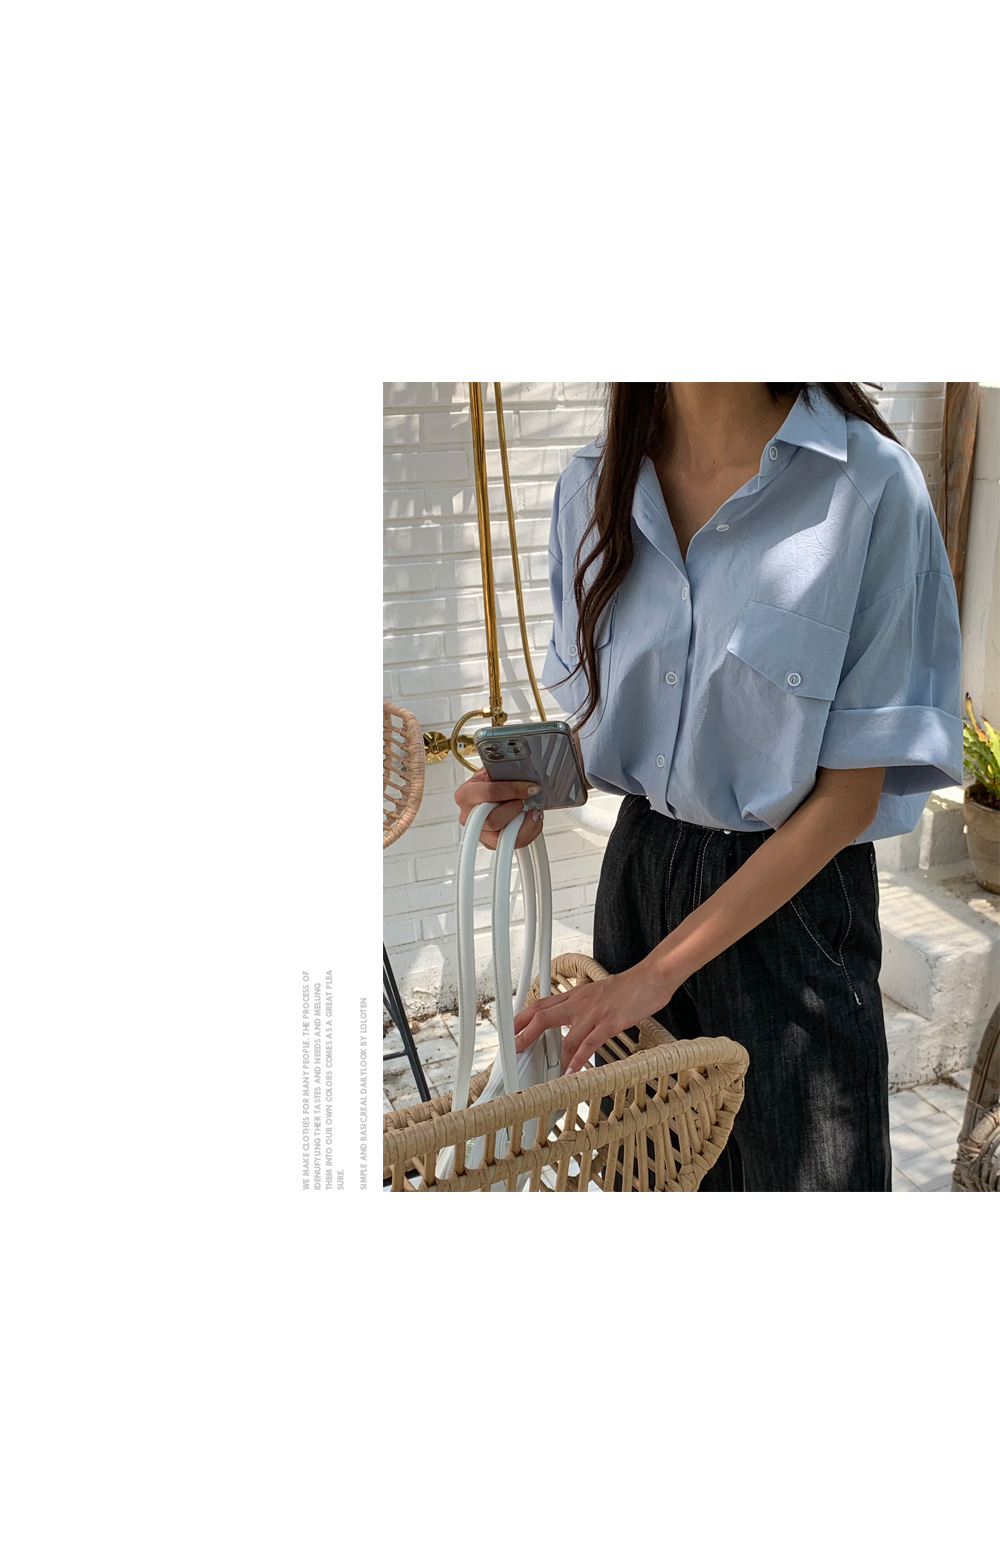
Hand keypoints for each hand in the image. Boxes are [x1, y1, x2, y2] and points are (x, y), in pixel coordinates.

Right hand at [453, 766, 543, 850]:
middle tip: (525, 802)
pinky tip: (530, 821)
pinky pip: (512, 844)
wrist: (487, 794)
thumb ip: (505, 772)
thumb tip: (526, 772)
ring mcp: (480, 832)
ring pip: (502, 838)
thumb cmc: (490, 783)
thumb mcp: (493, 770)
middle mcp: (469, 816)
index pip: (489, 793)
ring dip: (524, 824)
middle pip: (493, 820)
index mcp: (466, 794)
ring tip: (532, 813)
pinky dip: (528, 832)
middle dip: (515, 810)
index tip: (530, 788)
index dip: (513, 790)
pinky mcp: (491, 843)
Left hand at [512, 958, 678, 1074]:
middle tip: (513, 1049)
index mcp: (575, 995)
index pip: (541, 1004)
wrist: (650, 978)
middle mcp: (580, 1003)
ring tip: (544, 1073)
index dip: (522, 1018)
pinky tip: (572, 1072)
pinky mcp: (609, 1023)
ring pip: (565, 1036)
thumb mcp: (597, 993)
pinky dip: (578, 1060)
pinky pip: (589, 1044)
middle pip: (543, 1017)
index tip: (511, 1030)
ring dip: (554, 1057)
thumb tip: (572, 1019)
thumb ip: (582, 1005)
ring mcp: (594, 1014)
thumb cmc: (628, 988)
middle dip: (525, 1034)